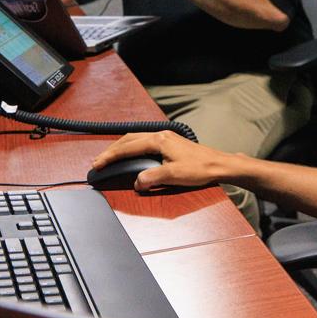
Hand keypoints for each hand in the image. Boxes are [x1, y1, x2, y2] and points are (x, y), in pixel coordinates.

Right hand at [91, 131, 233, 190]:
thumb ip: (152, 178)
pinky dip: (131, 147)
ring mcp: (165, 137)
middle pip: (128, 139)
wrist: (219, 165)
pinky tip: (130, 153)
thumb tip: (136, 182)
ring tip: (109, 157)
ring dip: (120, 148)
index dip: (111, 156)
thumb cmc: (200, 169)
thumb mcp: (174, 175)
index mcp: (159, 140)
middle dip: (111, 150)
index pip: (127, 147)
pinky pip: (143, 141)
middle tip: (98, 162)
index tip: (98, 164)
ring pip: (135, 138)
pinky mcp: (169, 142)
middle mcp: (160, 135)